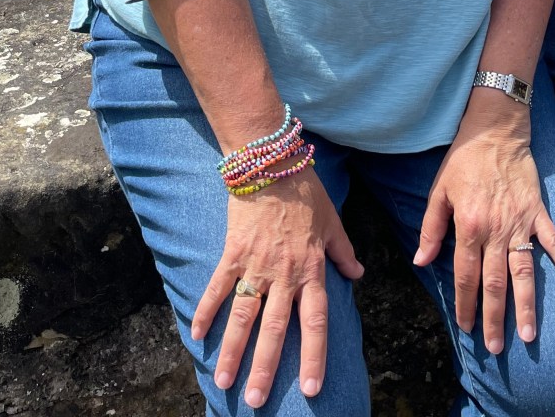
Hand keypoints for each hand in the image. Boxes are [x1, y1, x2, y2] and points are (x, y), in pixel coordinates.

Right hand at [192, 169, 362, 407]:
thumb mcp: (333, 222)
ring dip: (233, 351)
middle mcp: (284, 274)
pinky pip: (218, 287)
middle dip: (265, 368)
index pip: (314, 322)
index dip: (313, 356)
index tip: (310, 388)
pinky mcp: (233, 252)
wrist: (272, 161)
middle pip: (274, 329)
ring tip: (223, 381)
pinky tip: (196, 335)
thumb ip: (343, 252)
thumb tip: (358, 274)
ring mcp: (256, 265)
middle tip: (255, 401)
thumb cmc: (306, 190)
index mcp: (311, 270)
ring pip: (244, 316)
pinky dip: (206, 310)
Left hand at [414, 101, 554, 354]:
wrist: (495, 129)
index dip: (465, 304)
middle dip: (494, 317)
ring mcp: (520, 224)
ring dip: (527, 305)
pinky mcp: (538, 213)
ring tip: (529, 334)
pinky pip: (554, 243)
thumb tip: (422, 261)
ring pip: (524, 272)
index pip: (466, 276)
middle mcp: (496, 230)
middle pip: (495, 283)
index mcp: (469, 226)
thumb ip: (431, 228)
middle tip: (496, 348)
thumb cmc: (464, 160)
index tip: (466, 329)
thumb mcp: (439, 191)